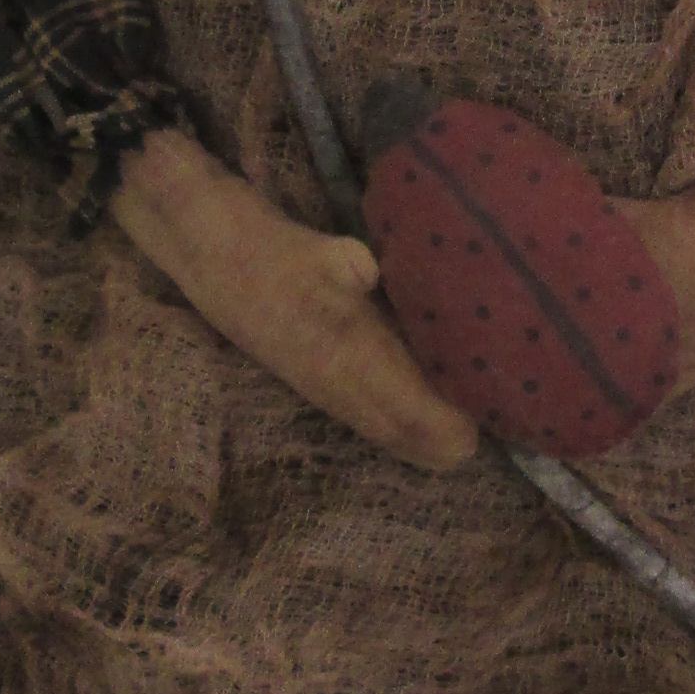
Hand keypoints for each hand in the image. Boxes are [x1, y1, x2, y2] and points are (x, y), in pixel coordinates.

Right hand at [110, 126, 480, 470]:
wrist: (207, 250)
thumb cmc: (266, 248)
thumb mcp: (311, 249)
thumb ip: (343, 264)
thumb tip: (367, 270)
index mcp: (343, 355)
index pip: (400, 407)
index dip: (441, 427)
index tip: (480, 434)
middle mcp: (334, 380)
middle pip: (393, 428)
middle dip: (440, 444)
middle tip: (487, 444)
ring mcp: (320, 381)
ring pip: (375, 424)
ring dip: (417, 439)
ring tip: (463, 444)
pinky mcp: (312, 373)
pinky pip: (361, 410)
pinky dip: (393, 421)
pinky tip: (416, 417)